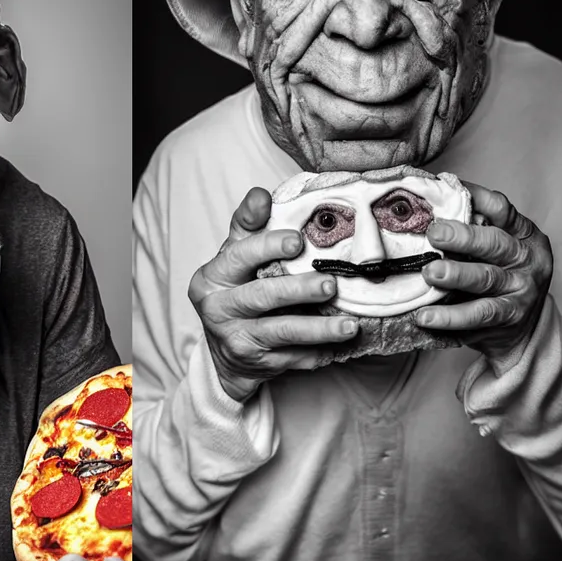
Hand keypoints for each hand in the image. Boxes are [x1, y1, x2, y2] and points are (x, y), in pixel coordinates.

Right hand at [187, 188, 362, 404]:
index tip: (297, 241)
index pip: (239, 255)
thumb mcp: (235, 254)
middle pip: (262, 296)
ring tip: (349, 325)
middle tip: (331, 284)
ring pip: (281, 333)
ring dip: (318, 329)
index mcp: (212, 277)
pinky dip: (318, 353)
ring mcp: (238, 341)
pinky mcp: (258, 365)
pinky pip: (292, 358)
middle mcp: (219, 310)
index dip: (268, 246)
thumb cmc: (237, 287)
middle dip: (299, 290)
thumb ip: (248, 224)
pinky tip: (339, 347)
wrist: (225, 349)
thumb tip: (261, 195)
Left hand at [415, 183, 552, 367]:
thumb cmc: (508, 276)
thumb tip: (435, 205)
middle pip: (495, 244)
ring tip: (428, 273)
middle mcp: (527, 261)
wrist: (531, 331)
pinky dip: (450, 317)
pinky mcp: (507, 321)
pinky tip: (426, 316)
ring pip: (485, 280)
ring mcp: (520, 292)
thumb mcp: (506, 248)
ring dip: (455, 275)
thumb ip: (481, 228)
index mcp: (525, 235)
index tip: (444, 193)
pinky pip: (476, 316)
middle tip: (434, 234)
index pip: (502, 209)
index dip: (474, 198)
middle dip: (464, 238)